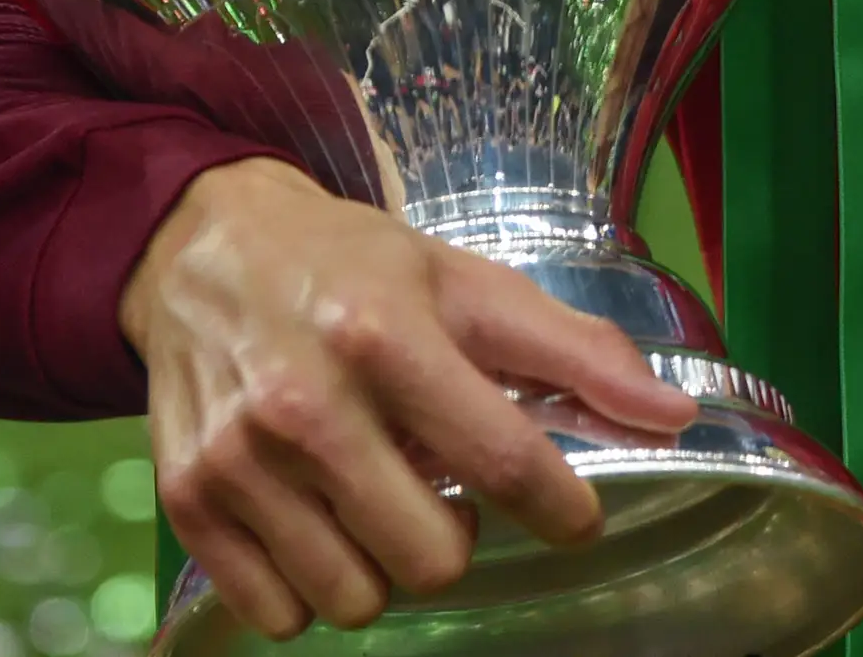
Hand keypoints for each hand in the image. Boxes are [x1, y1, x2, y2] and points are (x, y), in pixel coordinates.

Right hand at [123, 157, 695, 641]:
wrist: (203, 248)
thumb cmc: (353, 266)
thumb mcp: (468, 282)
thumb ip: (576, 351)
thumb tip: (675, 416)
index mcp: (386, 336)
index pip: (504, 463)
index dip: (561, 509)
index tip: (574, 515)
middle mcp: (305, 403)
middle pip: (431, 559)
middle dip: (458, 540)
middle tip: (443, 492)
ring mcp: (238, 459)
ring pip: (355, 599)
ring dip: (382, 566)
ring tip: (375, 502)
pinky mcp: (188, 500)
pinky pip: (277, 614)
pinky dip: (310, 587)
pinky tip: (318, 521)